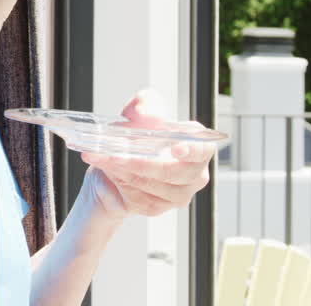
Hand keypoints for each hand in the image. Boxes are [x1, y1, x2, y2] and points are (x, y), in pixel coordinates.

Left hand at [78, 90, 213, 219]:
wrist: (111, 164)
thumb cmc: (132, 136)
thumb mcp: (135, 112)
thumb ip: (145, 104)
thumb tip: (148, 114)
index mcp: (195, 145)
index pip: (203, 148)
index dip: (192, 149)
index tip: (176, 148)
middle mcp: (193, 172)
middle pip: (177, 173)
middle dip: (145, 163)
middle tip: (118, 155)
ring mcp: (177, 194)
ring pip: (155, 185)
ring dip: (127, 171)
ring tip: (107, 157)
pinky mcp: (157, 207)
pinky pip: (140, 197)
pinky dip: (121, 181)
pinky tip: (109, 170)